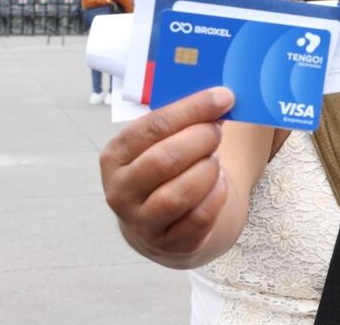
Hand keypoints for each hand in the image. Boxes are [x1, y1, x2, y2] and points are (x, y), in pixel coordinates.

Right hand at [99, 87, 234, 265]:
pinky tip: (218, 183)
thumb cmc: (165, 167)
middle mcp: (121, 191)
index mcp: (115, 156)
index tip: (224, 97)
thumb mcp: (160, 141)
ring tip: (214, 160)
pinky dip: (216, 196)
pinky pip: (199, 218)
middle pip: (164, 160)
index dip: (192, 109)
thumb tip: (223, 96)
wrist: (161, 220)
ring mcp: (142, 222)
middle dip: (201, 140)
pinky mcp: (169, 244)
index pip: (153, 126)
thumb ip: (183, 118)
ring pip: (180, 194)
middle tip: (218, 130)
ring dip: (208, 171)